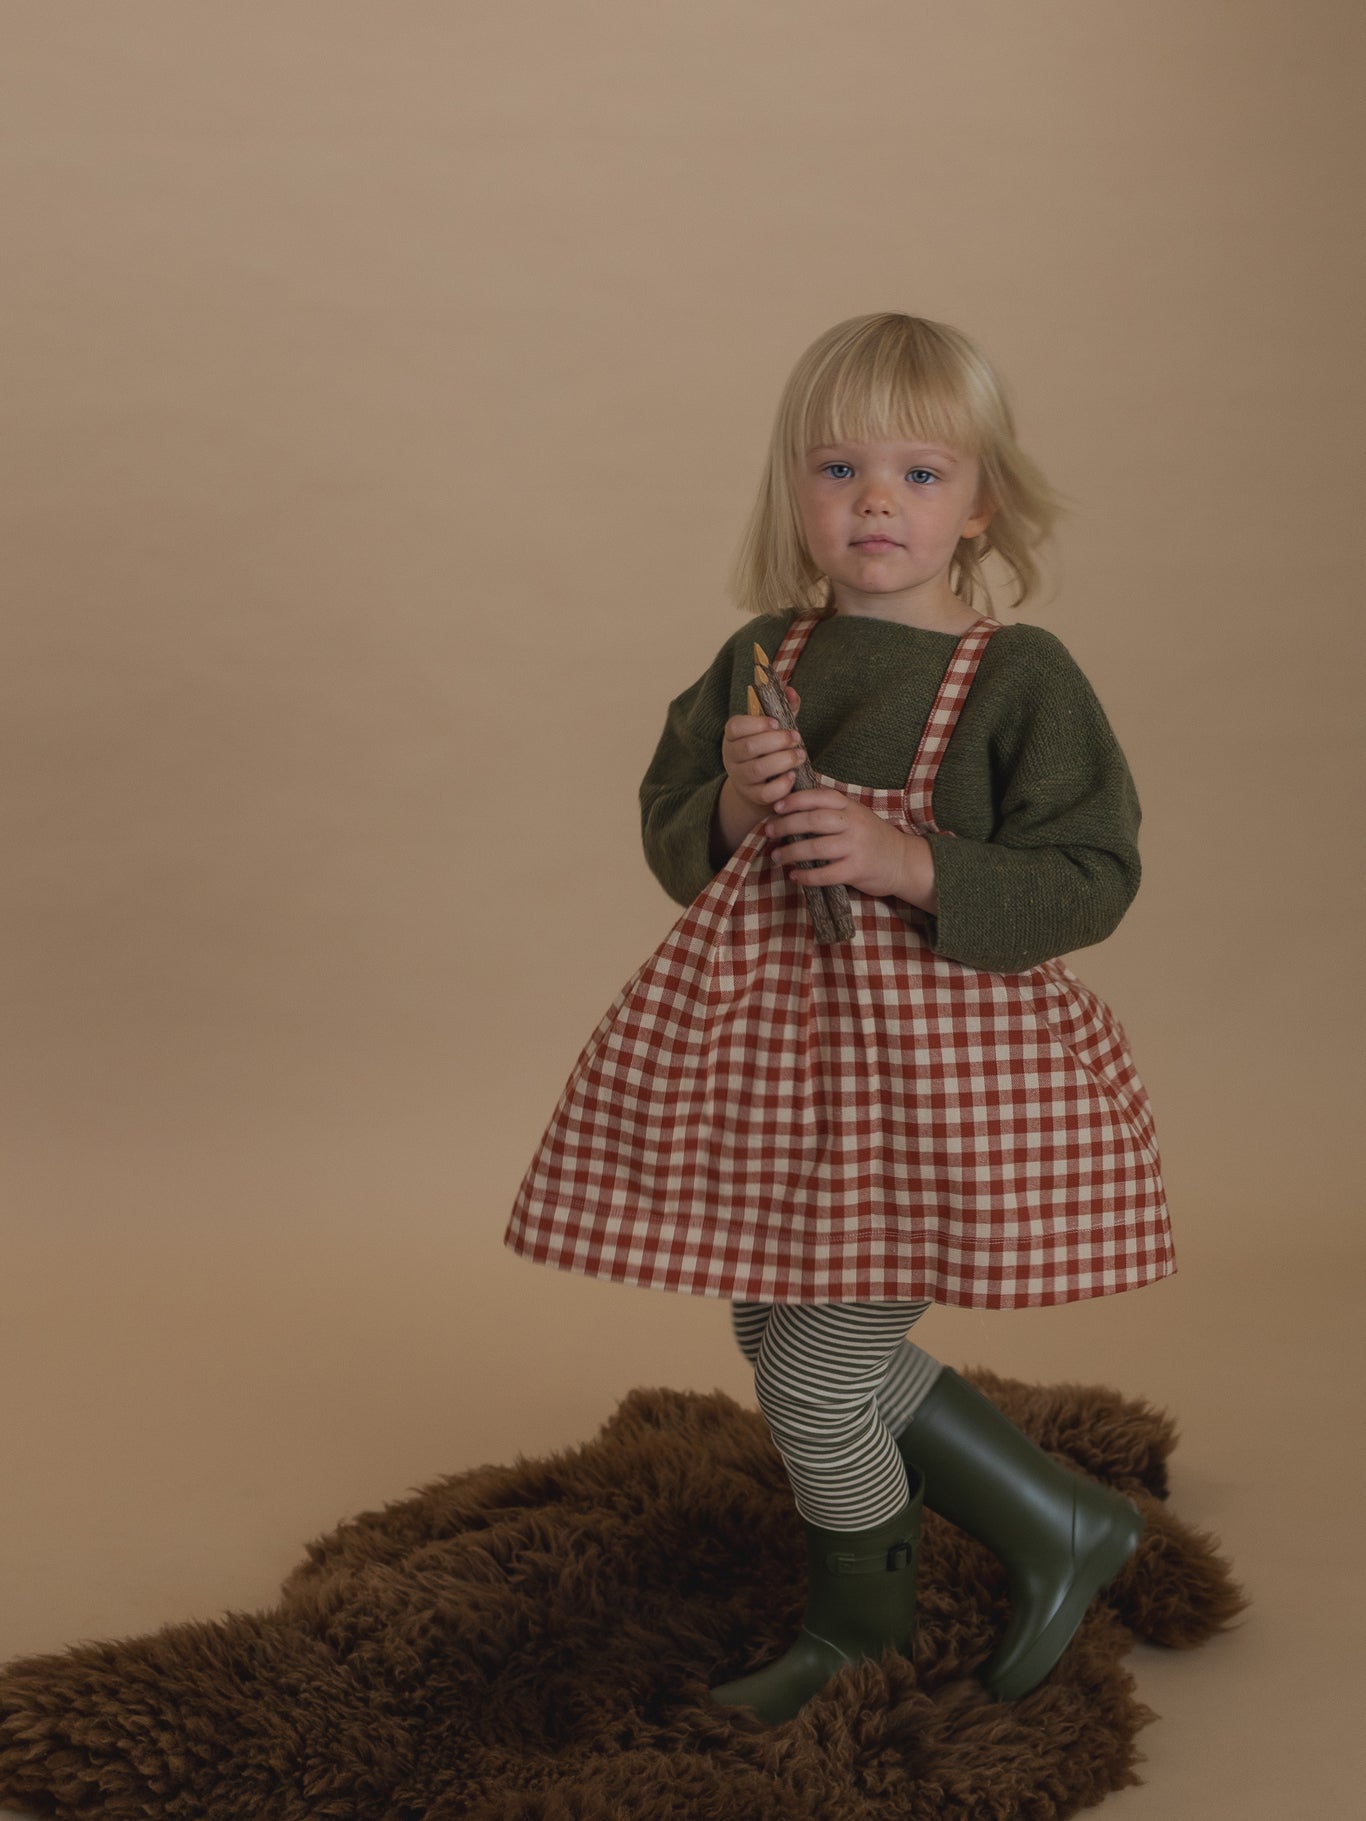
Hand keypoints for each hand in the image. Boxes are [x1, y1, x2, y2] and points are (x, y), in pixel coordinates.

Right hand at [720, 685, 806, 816]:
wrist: (759, 781)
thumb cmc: (768, 747)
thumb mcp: (772, 727)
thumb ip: (782, 708)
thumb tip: (790, 691)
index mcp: (733, 735)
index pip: (735, 726)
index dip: (756, 724)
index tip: (775, 722)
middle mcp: (731, 756)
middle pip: (749, 748)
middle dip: (776, 741)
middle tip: (796, 737)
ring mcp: (740, 778)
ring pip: (757, 770)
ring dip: (782, 761)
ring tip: (800, 755)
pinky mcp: (752, 796)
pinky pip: (765, 793)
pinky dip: (781, 785)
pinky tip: (793, 776)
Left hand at [764, 787, 937, 909]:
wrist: (902, 860)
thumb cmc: (871, 837)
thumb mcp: (856, 815)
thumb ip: (831, 811)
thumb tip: (792, 810)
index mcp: (850, 806)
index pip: (820, 797)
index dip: (796, 800)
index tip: (777, 808)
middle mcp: (853, 823)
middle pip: (813, 820)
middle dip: (786, 825)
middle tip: (769, 832)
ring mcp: (856, 846)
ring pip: (816, 847)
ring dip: (791, 852)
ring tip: (777, 856)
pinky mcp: (857, 869)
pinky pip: (826, 873)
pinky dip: (807, 876)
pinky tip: (795, 876)